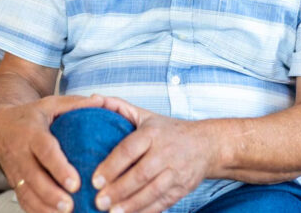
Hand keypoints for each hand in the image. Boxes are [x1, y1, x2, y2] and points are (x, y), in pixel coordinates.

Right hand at [0, 94, 105, 212]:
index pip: (45, 151)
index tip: (75, 183)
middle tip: (70, 206)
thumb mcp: (50, 104)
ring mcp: (15, 170)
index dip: (59, 168)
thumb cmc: (32, 114)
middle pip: (34, 177)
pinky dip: (36, 212)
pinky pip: (23, 200)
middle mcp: (20, 153)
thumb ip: (74, 104)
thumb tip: (101, 101)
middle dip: (51, 194)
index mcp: (32, 132)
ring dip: (44, 207)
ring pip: (26, 193)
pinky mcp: (14, 182)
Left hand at [90, 96, 216, 212]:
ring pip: (153, 191)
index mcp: (152, 133)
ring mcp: (176, 171)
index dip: (111, 166)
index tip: (95, 180)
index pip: (129, 150)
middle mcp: (165, 152)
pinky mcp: (183, 188)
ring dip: (132, 204)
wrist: (207, 144)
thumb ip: (118, 107)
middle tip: (99, 201)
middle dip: (119, 190)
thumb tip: (93, 99)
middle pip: (141, 174)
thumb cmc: (168, 130)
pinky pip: (164, 202)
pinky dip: (148, 211)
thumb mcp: (146, 115)